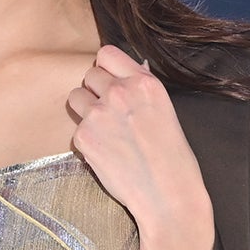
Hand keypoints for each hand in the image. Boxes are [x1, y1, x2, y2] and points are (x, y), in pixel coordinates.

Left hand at [66, 45, 213, 241]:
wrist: (167, 195)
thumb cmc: (173, 158)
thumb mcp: (164, 110)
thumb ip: (141, 90)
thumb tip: (125, 75)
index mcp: (144, 82)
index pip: (107, 53)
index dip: (106, 68)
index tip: (109, 81)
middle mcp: (120, 92)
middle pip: (89, 75)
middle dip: (96, 90)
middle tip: (108, 111)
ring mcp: (99, 114)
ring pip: (76, 97)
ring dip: (84, 109)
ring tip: (103, 129)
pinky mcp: (84, 137)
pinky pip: (75, 128)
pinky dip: (86, 138)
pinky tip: (105, 152)